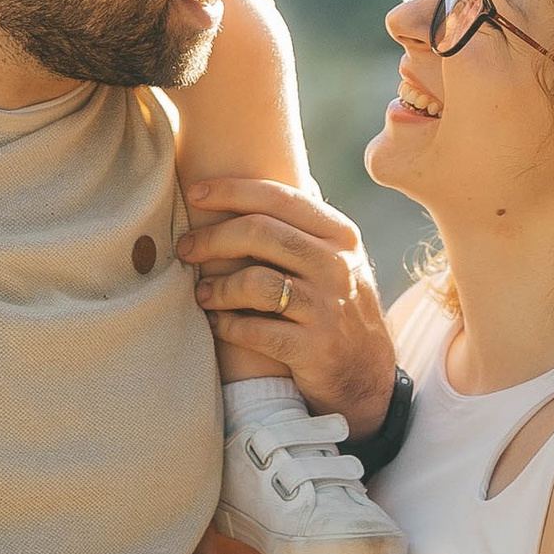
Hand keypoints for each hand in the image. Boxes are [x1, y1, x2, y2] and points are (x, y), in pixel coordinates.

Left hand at [176, 178, 398, 433]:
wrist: (367, 376)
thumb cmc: (338, 309)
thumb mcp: (338, 260)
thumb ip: (308, 224)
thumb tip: (273, 176)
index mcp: (341, 235)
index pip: (279, 197)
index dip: (231, 190)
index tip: (195, 193)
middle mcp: (338, 266)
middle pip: (260, 232)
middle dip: (213, 238)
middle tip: (186, 247)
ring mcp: (327, 308)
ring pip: (255, 282)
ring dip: (217, 287)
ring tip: (202, 293)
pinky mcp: (313, 349)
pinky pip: (254, 330)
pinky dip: (227, 326)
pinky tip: (218, 324)